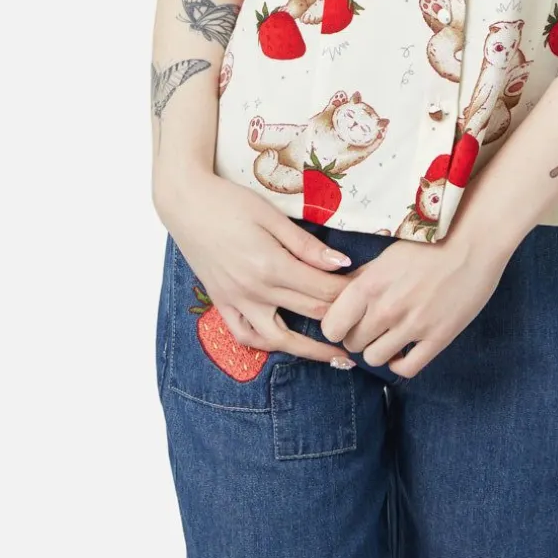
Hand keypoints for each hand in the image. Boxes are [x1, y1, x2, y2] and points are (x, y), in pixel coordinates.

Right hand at [155, 168, 356, 365]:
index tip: (371, 290)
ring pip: (278, 338)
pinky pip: (245, 335)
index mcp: (271, 266)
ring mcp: (235, 301)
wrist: (185, 203)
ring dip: (310, 350)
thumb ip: (307, 245)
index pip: (322, 289)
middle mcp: (254, 291)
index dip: (351, 292)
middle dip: (342, 317)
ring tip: (336, 356)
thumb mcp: (272, 216)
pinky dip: (267, 345)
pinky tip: (285, 345)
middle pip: (309, 312)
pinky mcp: (222, 303)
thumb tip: (342, 263)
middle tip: (367, 321)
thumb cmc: (230, 201)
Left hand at [318, 229, 509, 377]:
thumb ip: (362, 277)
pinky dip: (400, 364)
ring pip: (374, 359)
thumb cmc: (430, 243)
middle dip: (359, 336)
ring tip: (390, 336)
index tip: (348, 320)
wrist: (473, 243)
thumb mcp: (388, 254)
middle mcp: (386, 309)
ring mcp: (413, 326)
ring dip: (379, 350)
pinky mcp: (438, 338)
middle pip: (352, 344)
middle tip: (373, 325)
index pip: (331, 327)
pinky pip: (406, 369)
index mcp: (369, 285)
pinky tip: (405, 350)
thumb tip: (338, 294)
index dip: (337, 325)